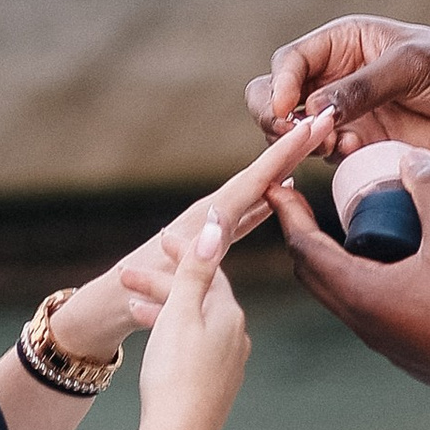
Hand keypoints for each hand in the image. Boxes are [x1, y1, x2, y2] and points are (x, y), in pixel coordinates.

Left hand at [108, 116, 322, 337]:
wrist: (107, 309)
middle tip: (321, 120)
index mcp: (205, 220)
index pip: (253, 179)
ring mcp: (211, 226)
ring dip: (282, 170)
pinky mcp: (211, 241)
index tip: (310, 126)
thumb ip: (196, 252)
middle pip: (259, 175)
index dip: (284, 153)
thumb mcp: (166, 276)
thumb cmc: (131, 294)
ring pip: (256, 191)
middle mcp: (210, 216)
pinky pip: (248, 213)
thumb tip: (222, 222)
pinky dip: (267, 200)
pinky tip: (279, 196)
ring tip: (310, 147)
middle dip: (290, 150)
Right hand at [131, 214, 252, 429]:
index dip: (183, 252)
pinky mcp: (215, 386)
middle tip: (126, 276)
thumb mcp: (180, 313)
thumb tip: (218, 226)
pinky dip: (172, 335)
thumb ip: (197, 269)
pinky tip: (154, 342)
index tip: (159, 240)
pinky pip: (194, 347)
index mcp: (230, 314)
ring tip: (130, 308)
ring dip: (163, 309)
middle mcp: (236, 336)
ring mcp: (227, 363)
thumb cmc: (174, 373)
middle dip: (163, 283)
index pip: (209, 269)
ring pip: (193, 322)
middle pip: (199, 296)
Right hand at [248, 17, 429, 169]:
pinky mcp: (362, 148)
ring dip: (303, 143)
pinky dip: (330, 159)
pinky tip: (359, 152)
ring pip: (292, 133)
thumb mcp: (411, 66)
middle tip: (298, 135)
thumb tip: (310, 111)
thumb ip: (360, 87)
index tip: (290, 111)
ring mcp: (346, 116)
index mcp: (344, 44)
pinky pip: (325, 158)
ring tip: (339, 143)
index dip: (281, 86)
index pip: (289, 62)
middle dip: (277, 118)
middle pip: (275, 97)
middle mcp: (336, 79)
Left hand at [270, 164, 429, 406]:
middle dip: (303, 236)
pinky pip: (368, 312)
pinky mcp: (408, 352)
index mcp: (363, 295)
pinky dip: (362, 282)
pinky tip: (387, 266)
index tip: (276, 186)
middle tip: (301, 204)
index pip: (305, 249)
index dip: (288, 214)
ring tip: (343, 228)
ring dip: (333, 261)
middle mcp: (364, 324)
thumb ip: (429, 188)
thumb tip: (410, 157)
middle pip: (313, 276)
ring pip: (341, 297)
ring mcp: (385, 343)